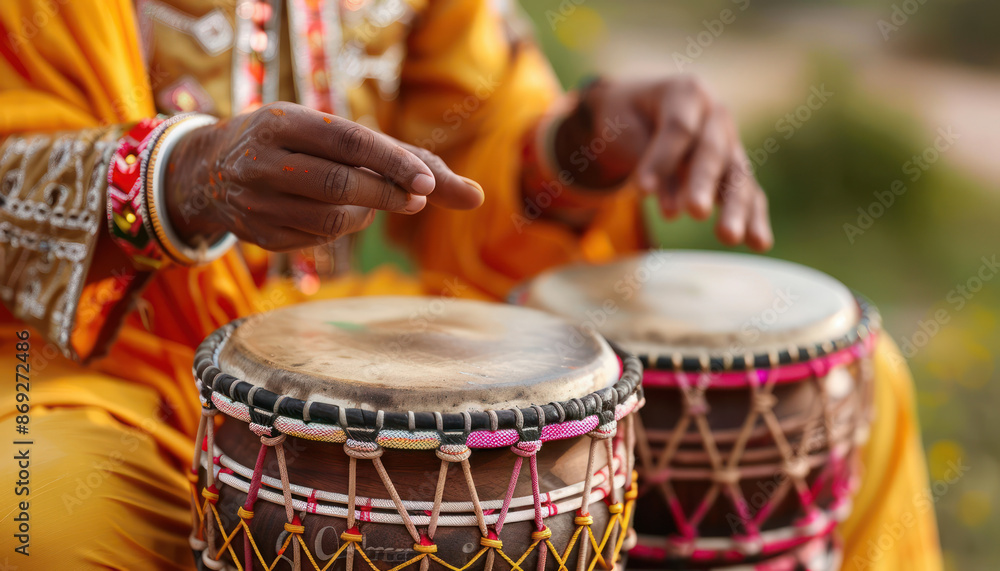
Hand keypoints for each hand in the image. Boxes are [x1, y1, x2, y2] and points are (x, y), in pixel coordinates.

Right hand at [164, 102, 483, 251]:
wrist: (208, 170)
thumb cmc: (294, 144)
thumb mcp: (334, 134)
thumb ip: (403, 159)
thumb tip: (477, 197)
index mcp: (283, 122)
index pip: (350, 142)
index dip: (393, 163)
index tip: (429, 184)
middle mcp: (263, 161)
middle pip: (339, 185)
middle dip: (386, 195)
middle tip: (416, 198)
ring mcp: (255, 202)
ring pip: (332, 221)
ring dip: (363, 213)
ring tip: (367, 198)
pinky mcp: (258, 236)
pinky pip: (317, 240)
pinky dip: (338, 229)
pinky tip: (332, 212)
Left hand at [554, 76, 772, 250]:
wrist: (639, 112)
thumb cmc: (628, 119)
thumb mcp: (625, 129)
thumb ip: (650, 163)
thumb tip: (673, 210)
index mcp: (687, 92)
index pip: (679, 127)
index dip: (662, 159)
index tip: (641, 190)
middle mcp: (715, 115)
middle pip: (712, 151)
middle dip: (703, 183)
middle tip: (695, 212)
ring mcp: (729, 143)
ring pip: (736, 175)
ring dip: (734, 208)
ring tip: (728, 236)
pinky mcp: (734, 171)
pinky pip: (747, 193)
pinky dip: (753, 218)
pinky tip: (760, 243)